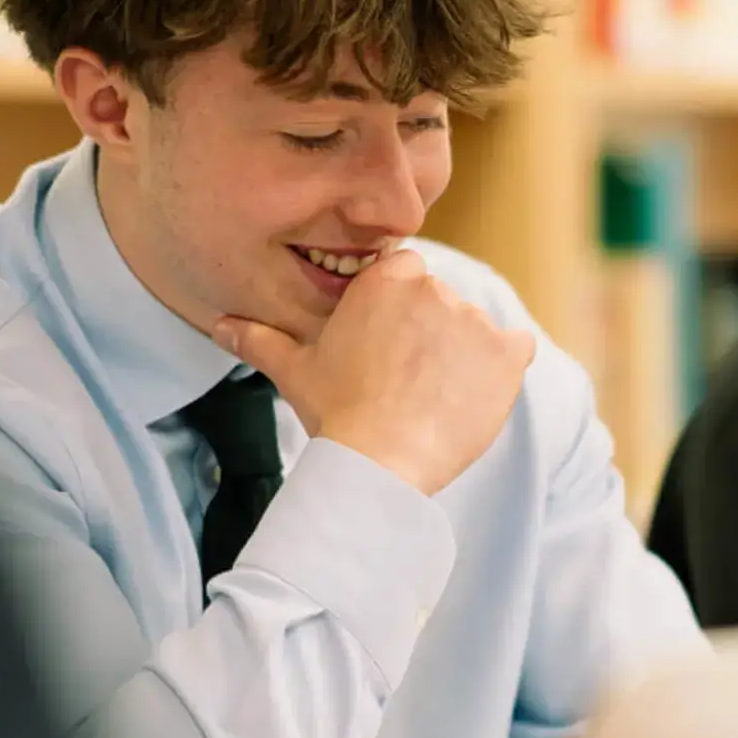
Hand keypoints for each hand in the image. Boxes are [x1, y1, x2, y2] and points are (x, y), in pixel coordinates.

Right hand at [215, 250, 534, 497]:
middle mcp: (435, 288)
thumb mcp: (294, 370)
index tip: (387, 346)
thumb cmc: (336, 413)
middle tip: (405, 379)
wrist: (380, 461)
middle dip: (429, 332)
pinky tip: (474, 393)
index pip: (405, 275)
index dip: (398, 311)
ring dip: (462, 353)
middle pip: (440, 301)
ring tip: (433, 395)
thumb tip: (221, 326)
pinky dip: (503, 367)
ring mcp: (475, 319)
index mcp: (387, 279)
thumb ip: (260, 339)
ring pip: (474, 328)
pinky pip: (516, 349)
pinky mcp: (508, 354)